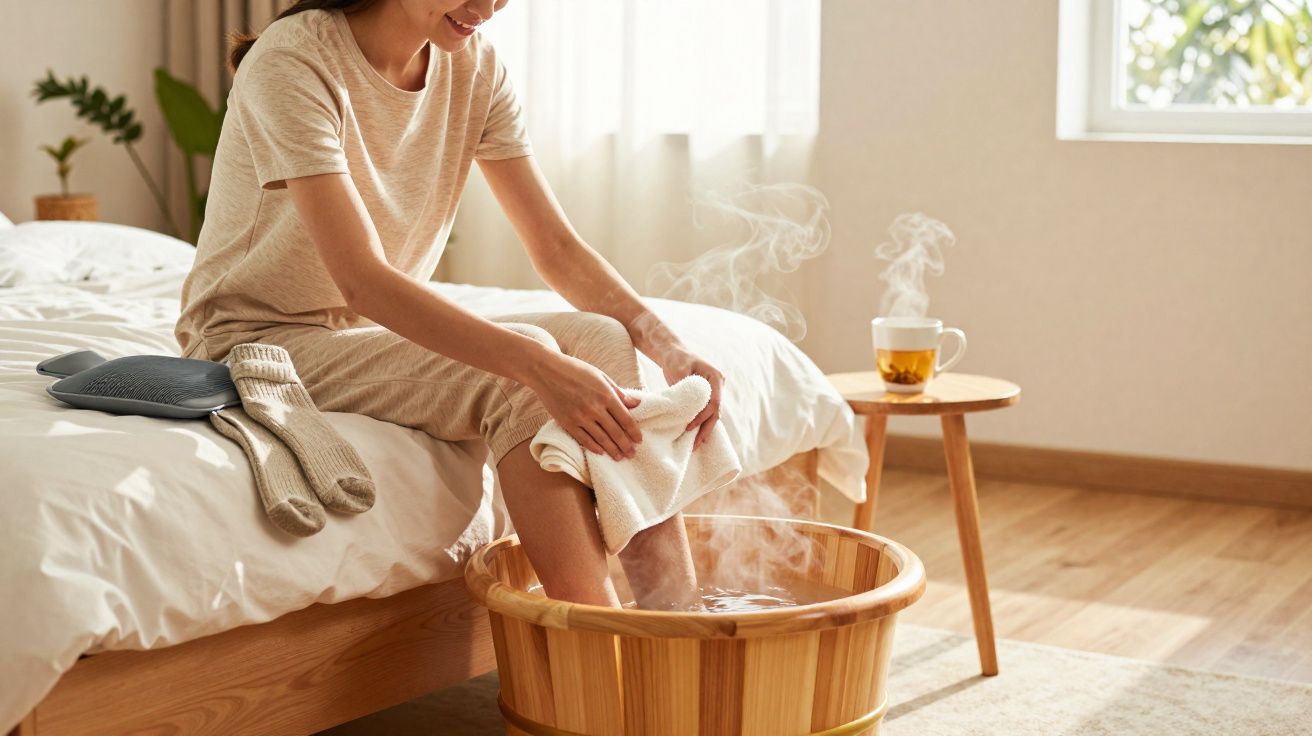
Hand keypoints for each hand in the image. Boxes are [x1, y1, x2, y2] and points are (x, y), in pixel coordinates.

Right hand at [526, 351, 642, 460]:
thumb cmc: (575, 370)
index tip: (639, 440)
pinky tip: (601, 452)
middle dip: (625, 445)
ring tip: (619, 457)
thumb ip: (618, 392)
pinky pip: (583, 439)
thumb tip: (636, 404)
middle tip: (632, 454)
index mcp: (606, 395)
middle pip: (615, 432)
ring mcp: (580, 417)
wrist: (546, 371)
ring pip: (601, 439)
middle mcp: (595, 409)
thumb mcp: (601, 376)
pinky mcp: (567, 423)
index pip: (625, 419)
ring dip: (612, 450)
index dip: (634, 432)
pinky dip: (593, 447)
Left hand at [653, 347, 723, 450]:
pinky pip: (705, 413)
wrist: (673, 352)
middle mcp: (718, 386)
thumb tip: (688, 407)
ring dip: (704, 430)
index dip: (703, 417)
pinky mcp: (704, 397)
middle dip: (706, 429)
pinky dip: (701, 424)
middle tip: (696, 444)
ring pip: (712, 415)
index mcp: (716, 377)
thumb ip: (686, 385)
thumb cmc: (676, 358)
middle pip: (716, 412)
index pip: (714, 402)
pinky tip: (696, 437)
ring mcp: (713, 392)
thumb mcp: (679, 369)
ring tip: (695, 446)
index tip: (690, 427)